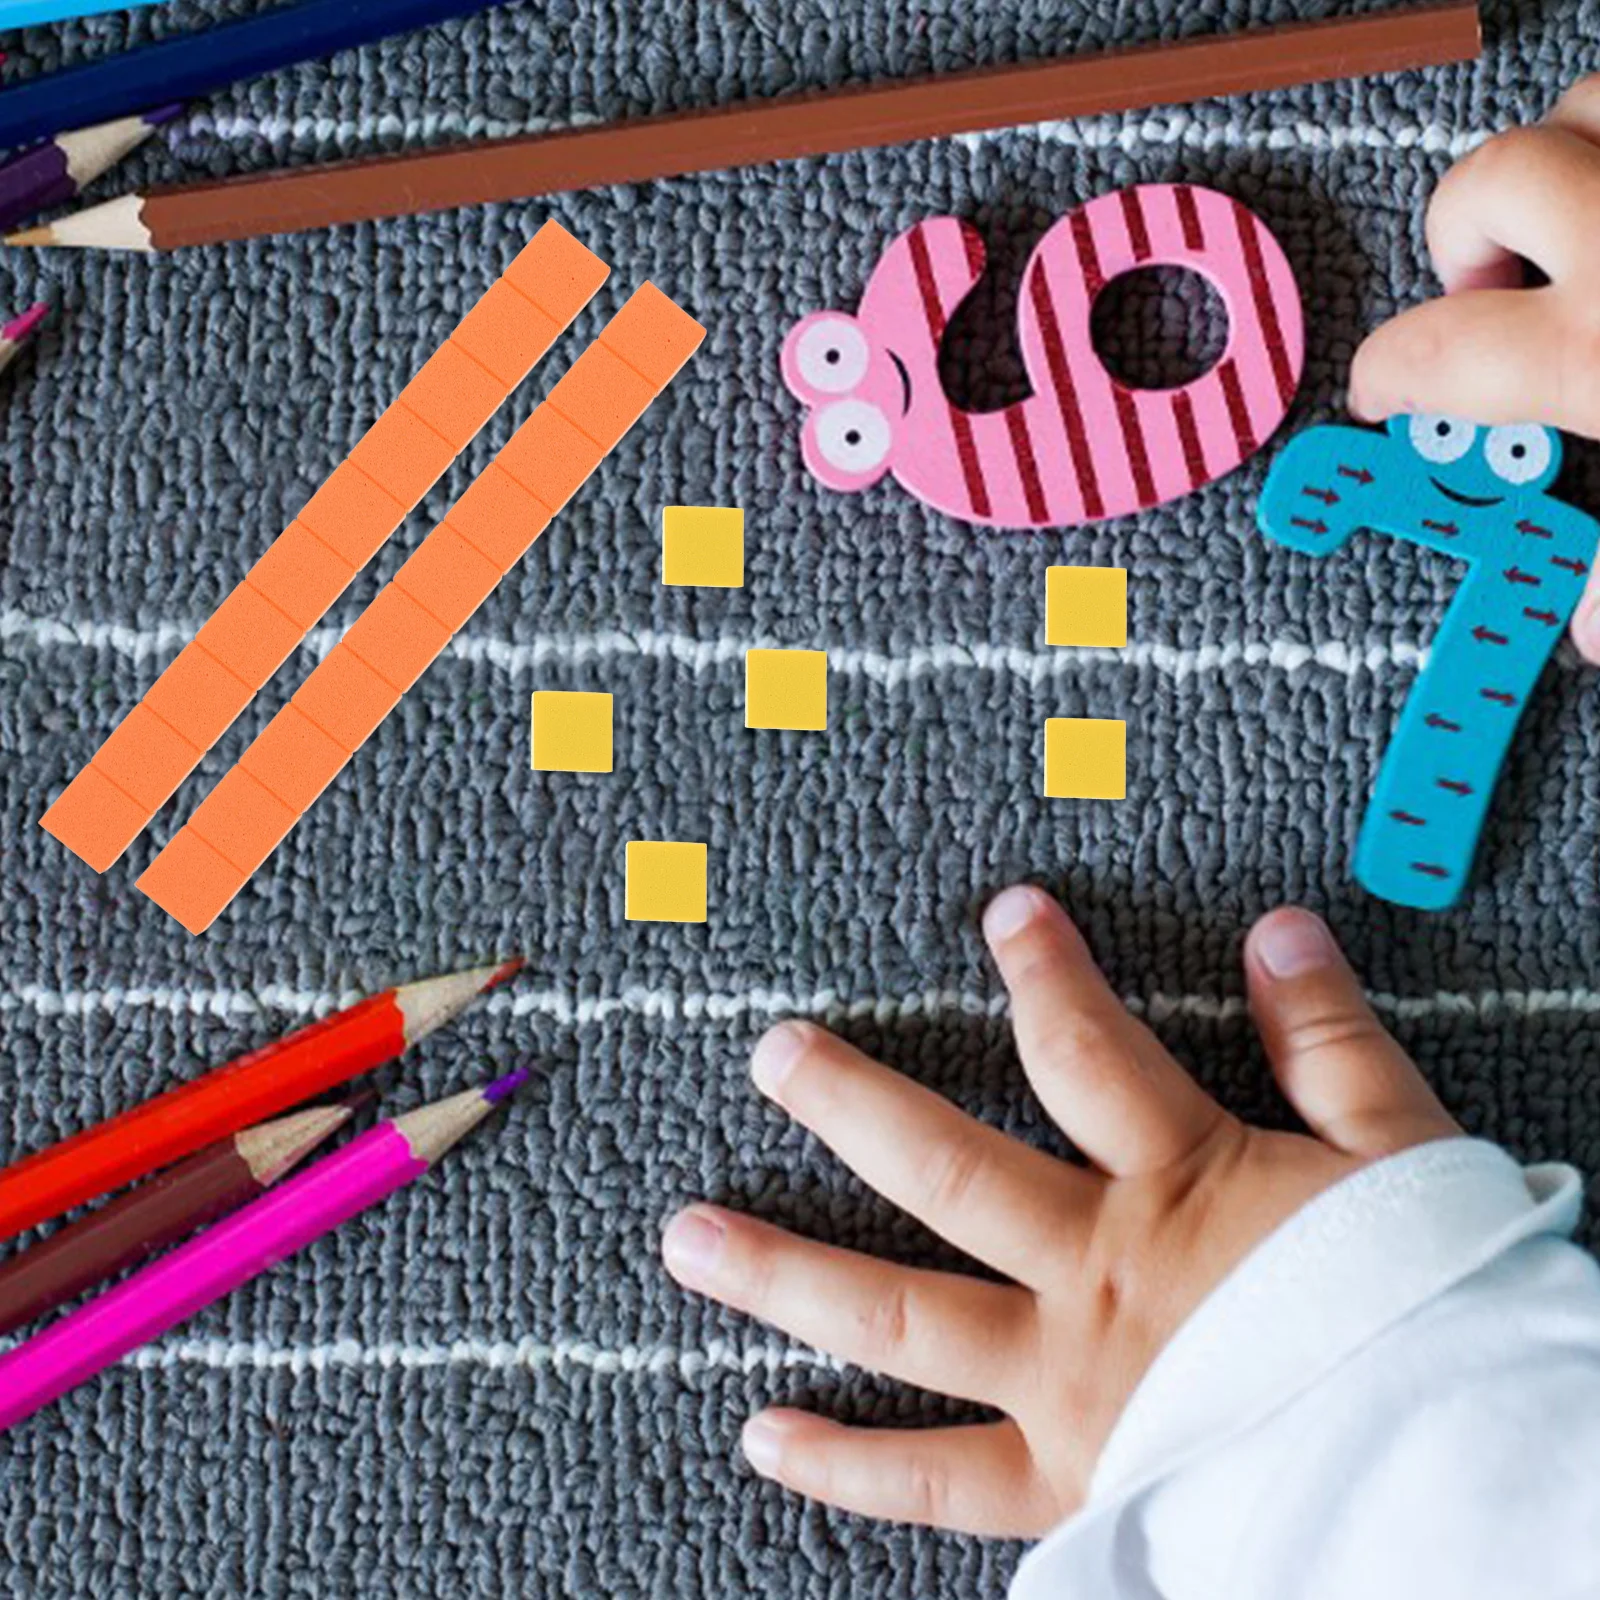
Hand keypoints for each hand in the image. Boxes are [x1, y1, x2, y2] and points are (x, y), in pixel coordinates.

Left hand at [661, 886, 1459, 1535]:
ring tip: (687, 1237)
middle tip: (771, 1053)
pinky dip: (845, 1466)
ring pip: (900, 1315)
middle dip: (850, 1102)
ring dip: (786, 1271)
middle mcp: (1098, 1274)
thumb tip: (1278, 932)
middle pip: (944, 1168)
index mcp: (1179, 1184)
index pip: (1085, 1049)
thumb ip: (1333, 1043)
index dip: (1041, 970)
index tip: (1004, 914)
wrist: (1458, 1477)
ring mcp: (1067, 1383)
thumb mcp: (1405, 1156)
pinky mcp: (1067, 1482)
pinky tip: (760, 1434)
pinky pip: (936, 1482)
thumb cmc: (1436, 1312)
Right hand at [1348, 73, 1599, 659]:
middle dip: (1470, 234)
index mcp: (1594, 349)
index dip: (1388, 380)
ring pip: (1582, 104)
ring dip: (1566, 156)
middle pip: (1486, 186)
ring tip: (1590, 220)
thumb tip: (1590, 629)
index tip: (1387, 394)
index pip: (1424, 357)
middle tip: (1502, 286)